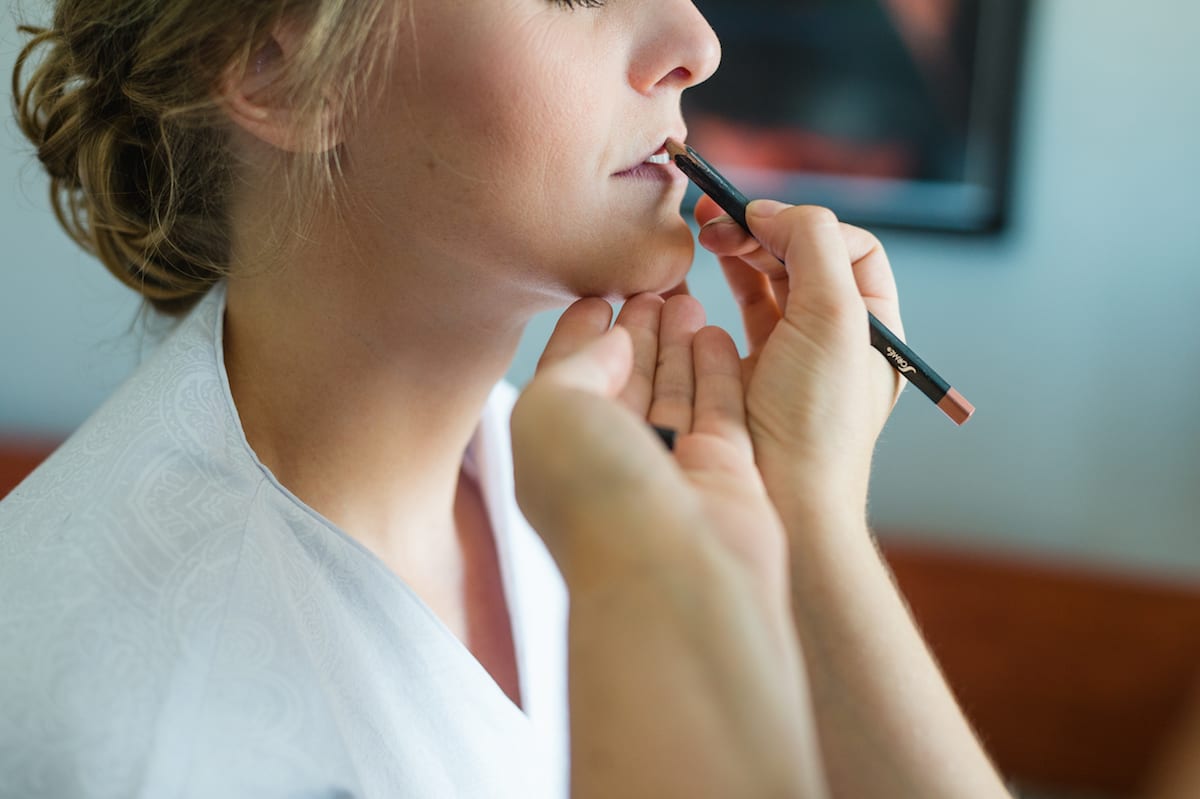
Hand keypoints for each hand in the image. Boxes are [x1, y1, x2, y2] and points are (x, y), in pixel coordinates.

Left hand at [511, 295, 825, 798]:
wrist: (670, 575)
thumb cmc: (595, 494)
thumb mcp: (552, 408)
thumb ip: (575, 363)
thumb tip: (614, 339)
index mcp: (555, 449)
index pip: (568, 375)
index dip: (583, 330)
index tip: (599, 289)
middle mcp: (611, 462)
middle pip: (624, 380)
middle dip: (635, 330)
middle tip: (653, 281)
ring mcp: (669, 471)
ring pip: (673, 391)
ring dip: (676, 343)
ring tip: (686, 293)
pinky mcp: (723, 477)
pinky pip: (720, 411)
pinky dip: (715, 372)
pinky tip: (715, 332)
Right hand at [695, 196, 904, 523]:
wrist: (780, 499)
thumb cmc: (816, 421)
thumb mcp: (837, 318)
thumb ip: (813, 246)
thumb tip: (772, 212)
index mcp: (875, 325)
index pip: (850, 245)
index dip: (804, 223)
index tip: (758, 223)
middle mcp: (839, 336)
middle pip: (805, 255)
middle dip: (762, 229)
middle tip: (715, 220)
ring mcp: (794, 354)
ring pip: (771, 279)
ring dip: (739, 250)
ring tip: (704, 234)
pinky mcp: (753, 371)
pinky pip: (742, 311)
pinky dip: (723, 283)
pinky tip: (700, 273)